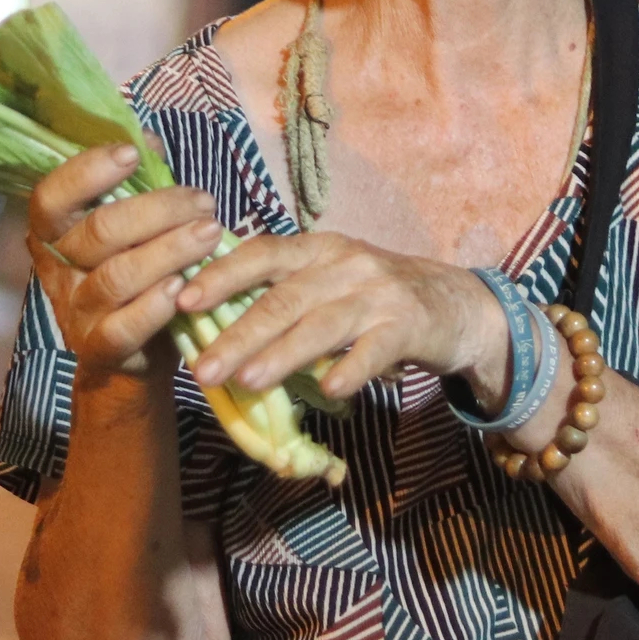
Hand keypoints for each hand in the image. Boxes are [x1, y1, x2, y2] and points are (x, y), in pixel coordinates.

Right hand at [27, 144, 227, 376]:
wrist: (130, 356)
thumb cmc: (136, 274)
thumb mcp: (132, 228)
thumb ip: (136, 184)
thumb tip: (149, 139)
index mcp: (55, 234)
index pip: (50, 197)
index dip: (87, 171)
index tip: (132, 154)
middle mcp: (59, 271)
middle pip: (99, 232)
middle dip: (157, 210)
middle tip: (203, 201)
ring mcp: (76, 313)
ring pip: (117, 276)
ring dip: (169, 250)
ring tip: (210, 234)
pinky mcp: (100, 349)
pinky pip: (123, 327)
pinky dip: (155, 306)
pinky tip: (183, 287)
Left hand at [174, 232, 509, 404]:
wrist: (455, 304)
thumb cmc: (374, 295)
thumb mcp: (329, 279)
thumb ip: (283, 292)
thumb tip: (211, 321)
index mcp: (316, 249)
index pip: (261, 254)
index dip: (222, 276)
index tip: (183, 300)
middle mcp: (344, 264)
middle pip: (283, 299)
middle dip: (238, 334)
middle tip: (202, 368)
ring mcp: (378, 293)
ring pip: (321, 325)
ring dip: (281, 354)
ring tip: (247, 381)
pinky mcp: (409, 325)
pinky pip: (375, 349)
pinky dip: (351, 369)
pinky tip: (329, 390)